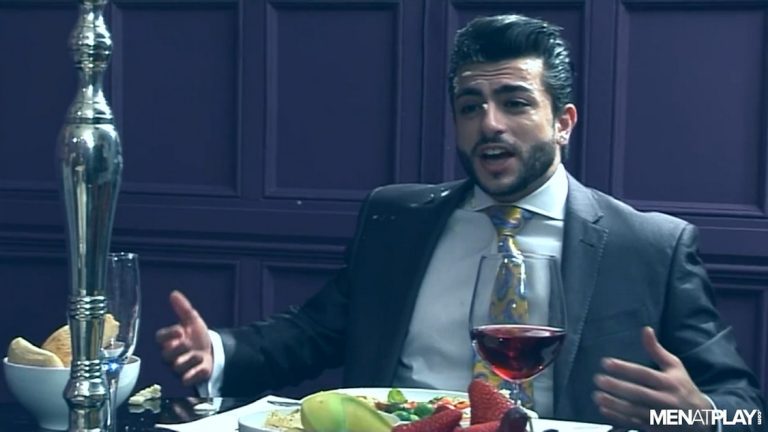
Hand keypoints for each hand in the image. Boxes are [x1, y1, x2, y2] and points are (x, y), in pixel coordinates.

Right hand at [156, 290, 212, 385]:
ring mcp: (180, 367)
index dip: (168, 335)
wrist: (212, 350)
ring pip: (177, 367)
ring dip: (189, 360)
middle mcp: (171, 355)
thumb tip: (173, 294)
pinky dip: (195, 373)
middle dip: (177, 349)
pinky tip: (203, 366)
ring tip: (198, 355)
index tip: (180, 330)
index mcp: (170, 340)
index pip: (160, 337)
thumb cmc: (197, 336)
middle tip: (187, 343)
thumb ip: (183, 308)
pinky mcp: (190, 377)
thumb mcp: (192, 320)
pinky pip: (187, 379)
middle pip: (166, 355)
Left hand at [592, 327, 713, 431]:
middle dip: (617, 387)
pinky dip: (618, 418)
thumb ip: (657, 350)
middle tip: (598, 379)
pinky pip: (634, 423)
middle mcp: (665, 399)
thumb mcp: (675, 367)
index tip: (606, 362)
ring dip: (615, 404)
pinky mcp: (655, 428)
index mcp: (669, 382)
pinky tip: (604, 410)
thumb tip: (645, 329)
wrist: (701, 419)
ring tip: (597, 395)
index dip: (625, 368)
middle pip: (638, 393)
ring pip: (635, 410)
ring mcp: (660, 416)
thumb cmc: (683, 387)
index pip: (644, 374)